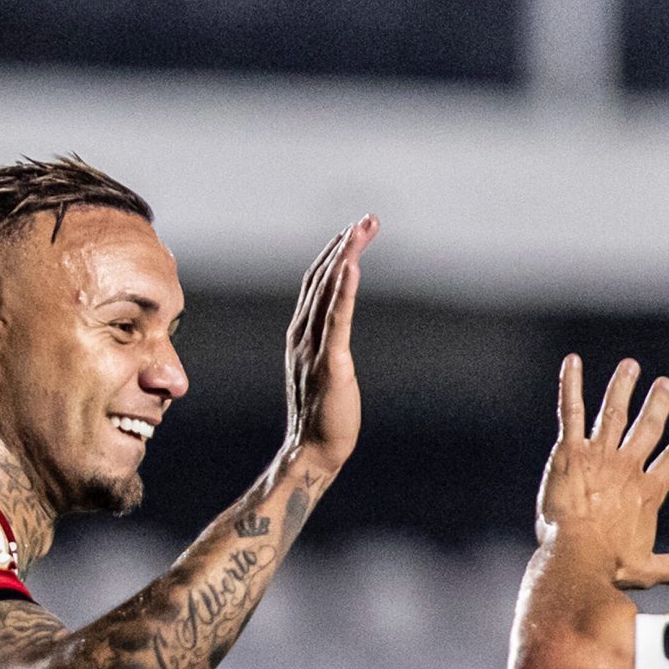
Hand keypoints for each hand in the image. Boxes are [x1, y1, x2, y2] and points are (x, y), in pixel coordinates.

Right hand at [283, 215, 377, 474]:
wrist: (314, 451)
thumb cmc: (323, 416)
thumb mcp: (325, 370)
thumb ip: (326, 345)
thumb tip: (336, 329)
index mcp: (300, 334)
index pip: (315, 282)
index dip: (334, 252)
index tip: (353, 230)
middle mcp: (302, 335)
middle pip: (322, 277)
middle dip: (345, 244)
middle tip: (368, 218)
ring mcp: (313, 348)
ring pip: (328, 291)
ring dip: (346, 256)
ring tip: (363, 228)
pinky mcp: (330, 364)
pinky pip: (337, 321)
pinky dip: (344, 291)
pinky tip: (352, 265)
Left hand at [538, 357, 668, 590]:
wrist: (576, 556)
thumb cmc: (609, 567)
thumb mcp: (648, 570)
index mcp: (646, 493)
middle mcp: (626, 467)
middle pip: (647, 429)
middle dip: (657, 405)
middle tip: (665, 385)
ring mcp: (599, 455)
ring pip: (614, 413)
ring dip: (623, 388)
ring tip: (630, 367)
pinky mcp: (570, 450)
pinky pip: (571, 411)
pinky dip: (572, 385)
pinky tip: (572, 362)